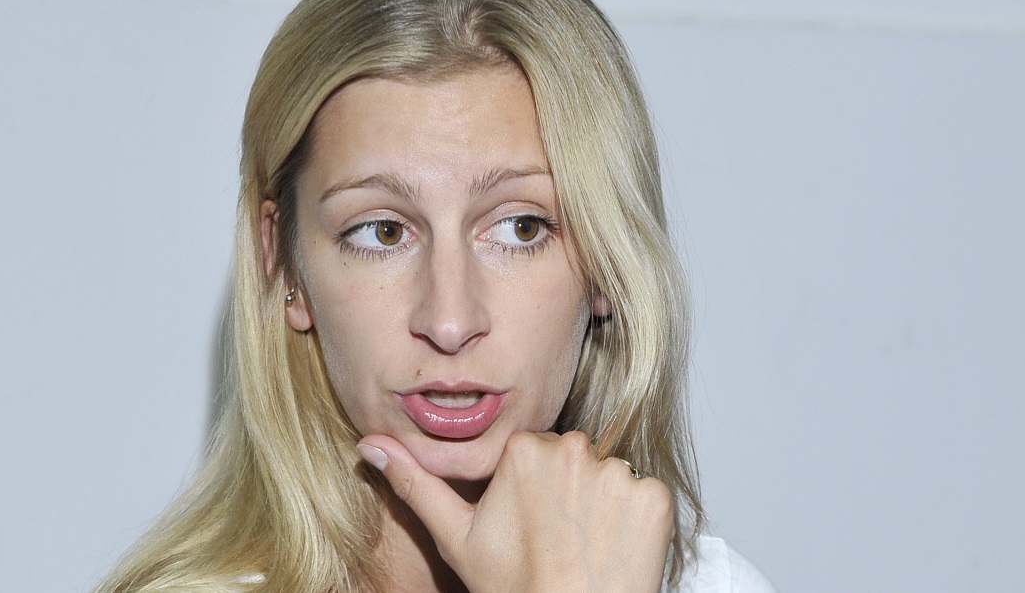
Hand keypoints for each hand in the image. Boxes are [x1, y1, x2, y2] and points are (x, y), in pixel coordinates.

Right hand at [357, 430, 674, 592]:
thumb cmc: (515, 588)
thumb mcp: (456, 535)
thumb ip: (415, 482)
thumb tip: (369, 445)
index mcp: (525, 450)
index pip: (533, 451)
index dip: (530, 487)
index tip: (529, 520)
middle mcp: (574, 449)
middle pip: (572, 458)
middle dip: (565, 489)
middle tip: (555, 536)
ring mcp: (619, 473)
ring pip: (608, 475)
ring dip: (601, 503)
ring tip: (584, 545)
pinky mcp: (655, 497)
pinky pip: (644, 494)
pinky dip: (634, 519)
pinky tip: (613, 547)